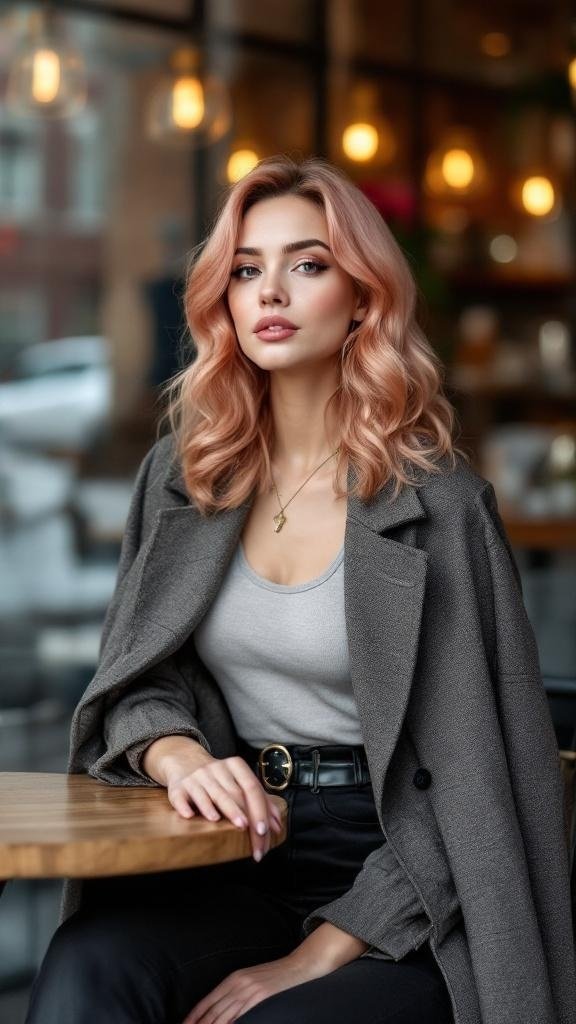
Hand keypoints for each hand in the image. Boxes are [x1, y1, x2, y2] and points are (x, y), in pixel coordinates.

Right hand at [164, 752, 283, 861]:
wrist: (184, 760)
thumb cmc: (218, 778)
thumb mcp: (238, 780)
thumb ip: (259, 799)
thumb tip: (277, 825)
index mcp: (235, 766)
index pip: (251, 787)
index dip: (260, 808)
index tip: (265, 830)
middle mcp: (215, 769)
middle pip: (235, 794)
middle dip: (247, 818)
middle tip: (256, 842)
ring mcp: (196, 777)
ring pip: (212, 794)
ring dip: (226, 810)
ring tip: (238, 826)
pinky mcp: (178, 787)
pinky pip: (181, 797)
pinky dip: (185, 806)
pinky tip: (191, 816)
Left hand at [181, 953, 323, 1023]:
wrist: (297, 967)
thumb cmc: (274, 976)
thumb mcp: (250, 980)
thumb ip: (235, 993)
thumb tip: (221, 1010)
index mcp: (233, 979)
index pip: (208, 1000)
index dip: (194, 1015)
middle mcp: (238, 984)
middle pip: (213, 1010)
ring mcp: (249, 991)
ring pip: (224, 1015)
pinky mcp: (260, 997)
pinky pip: (241, 1016)